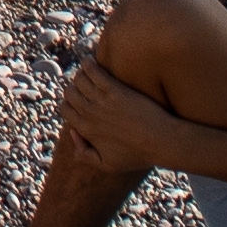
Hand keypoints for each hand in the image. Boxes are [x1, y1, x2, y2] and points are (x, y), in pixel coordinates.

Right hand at [50, 71, 176, 168]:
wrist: (161, 142)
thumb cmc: (138, 154)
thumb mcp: (107, 164)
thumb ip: (83, 154)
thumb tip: (73, 132)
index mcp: (86, 130)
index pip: (64, 109)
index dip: (70, 103)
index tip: (80, 100)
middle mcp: (89, 114)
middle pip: (69, 92)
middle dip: (74, 88)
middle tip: (86, 85)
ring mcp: (101, 101)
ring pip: (78, 79)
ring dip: (82, 74)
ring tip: (90, 73)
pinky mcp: (115, 90)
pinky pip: (93, 70)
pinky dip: (89, 64)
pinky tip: (93, 62)